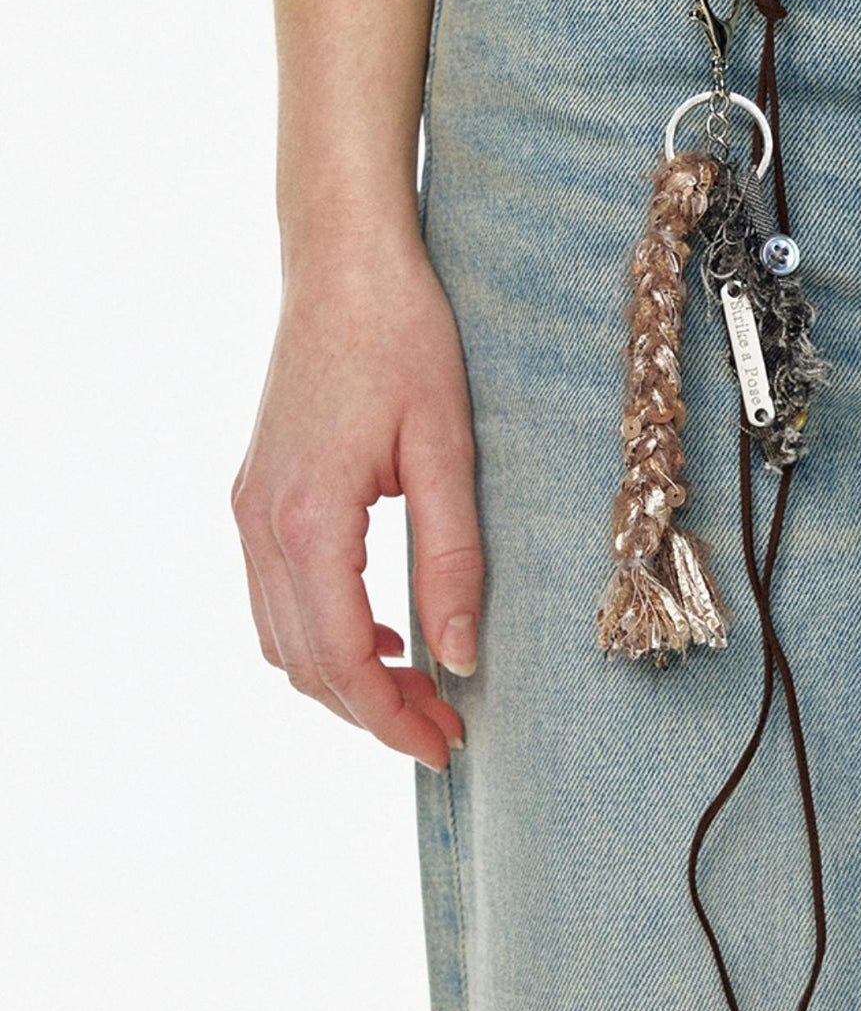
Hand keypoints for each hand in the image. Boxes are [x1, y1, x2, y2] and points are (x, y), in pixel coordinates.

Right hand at [231, 242, 481, 771]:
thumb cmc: (403, 339)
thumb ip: (453, 558)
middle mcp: (261, 523)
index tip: (446, 746)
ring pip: (281, 639)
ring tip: (420, 692)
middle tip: (445, 732)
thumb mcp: (448, 449)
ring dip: (345, 679)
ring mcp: (249, 508)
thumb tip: (460, 657)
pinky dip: (322, 635)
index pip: (344, 659)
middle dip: (373, 712)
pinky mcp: (256, 493)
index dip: (392, 718)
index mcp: (309, 520)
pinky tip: (383, 631)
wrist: (343, 263)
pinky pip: (275, 597)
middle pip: (304, 664)